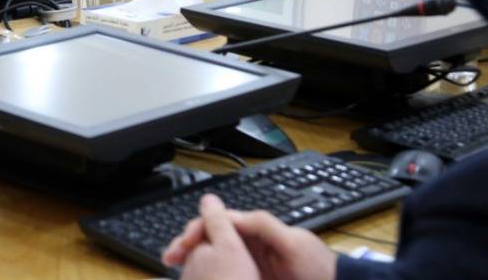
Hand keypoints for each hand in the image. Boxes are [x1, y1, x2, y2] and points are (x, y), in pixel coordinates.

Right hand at [162, 194, 336, 279]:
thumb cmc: (318, 268)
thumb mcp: (293, 244)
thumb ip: (264, 225)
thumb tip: (231, 214)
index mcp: (254, 229)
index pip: (217, 222)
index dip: (196, 229)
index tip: (181, 245)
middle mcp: (247, 244)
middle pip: (208, 237)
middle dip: (185, 244)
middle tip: (169, 259)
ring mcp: (247, 263)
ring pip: (210, 256)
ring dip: (190, 260)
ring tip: (174, 270)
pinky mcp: (247, 279)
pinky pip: (221, 273)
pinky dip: (204, 274)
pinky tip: (193, 279)